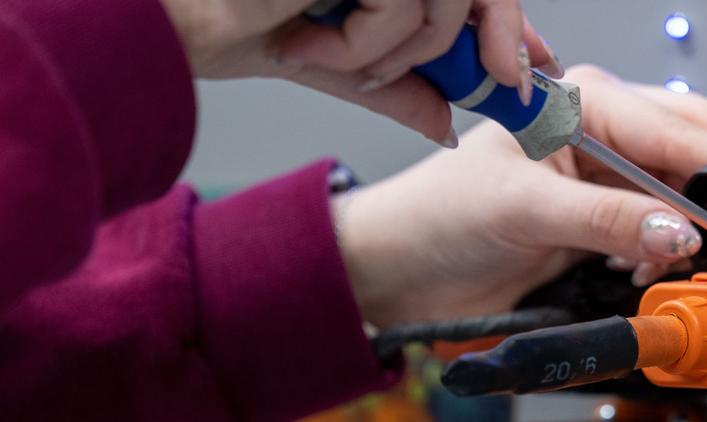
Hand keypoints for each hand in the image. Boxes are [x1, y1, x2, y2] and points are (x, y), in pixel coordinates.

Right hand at [158, 0, 560, 144]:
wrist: (169, 19)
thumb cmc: (233, 23)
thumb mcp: (340, 66)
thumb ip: (400, 88)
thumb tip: (450, 125)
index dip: (509, 21)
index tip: (536, 65)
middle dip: (497, 37)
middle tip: (505, 82)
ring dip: (399, 53)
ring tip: (336, 63)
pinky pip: (404, 4)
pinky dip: (363, 44)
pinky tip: (303, 41)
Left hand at [337, 65, 706, 328]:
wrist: (402, 270)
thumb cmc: (437, 217)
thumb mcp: (521, 210)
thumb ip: (604, 219)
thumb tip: (679, 232)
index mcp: (585, 104)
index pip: (681, 129)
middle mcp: (603, 133)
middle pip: (699, 152)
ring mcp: (605, 179)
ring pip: (687, 196)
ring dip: (690, 235)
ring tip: (663, 266)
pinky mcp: (602, 221)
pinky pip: (660, 232)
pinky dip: (665, 255)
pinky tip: (640, 270)